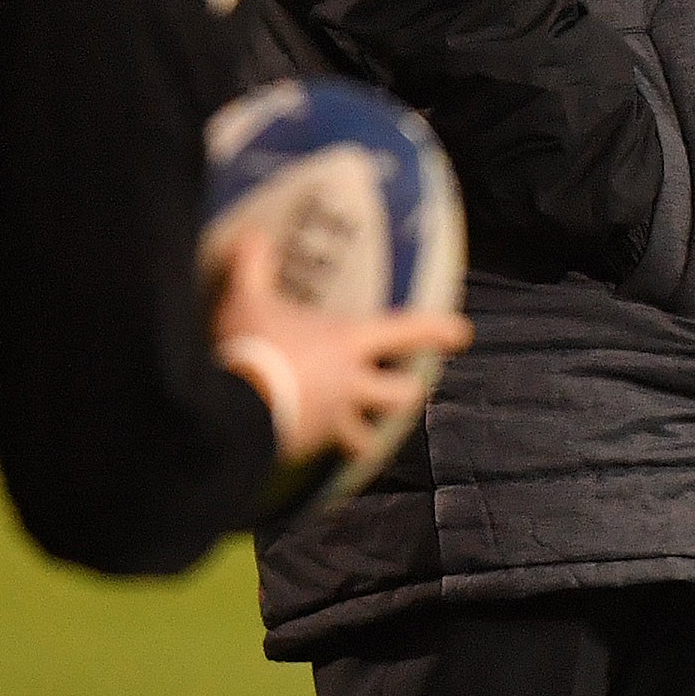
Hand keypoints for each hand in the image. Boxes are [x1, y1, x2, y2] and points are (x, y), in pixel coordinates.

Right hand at [210, 227, 470, 465]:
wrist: (232, 411)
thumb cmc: (251, 347)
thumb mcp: (247, 299)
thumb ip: (253, 265)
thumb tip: (251, 235)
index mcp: (346, 343)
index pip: (405, 332)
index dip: (437, 330)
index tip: (462, 333)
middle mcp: (351, 384)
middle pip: (402, 395)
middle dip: (410, 391)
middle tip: (411, 387)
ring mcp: (334, 422)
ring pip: (371, 439)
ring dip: (373, 436)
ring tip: (367, 435)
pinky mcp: (311, 452)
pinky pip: (331, 460)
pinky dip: (332, 458)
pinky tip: (322, 455)